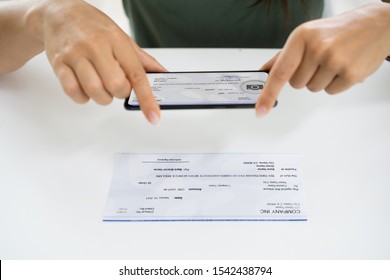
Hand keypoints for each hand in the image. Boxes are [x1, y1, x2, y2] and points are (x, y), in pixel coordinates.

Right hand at [27, 0, 165, 123]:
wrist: (58, 13)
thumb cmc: (94, 27)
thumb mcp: (122, 38)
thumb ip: (143, 60)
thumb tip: (163, 75)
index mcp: (116, 40)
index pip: (136, 74)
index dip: (147, 98)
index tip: (153, 116)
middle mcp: (96, 46)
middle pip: (115, 85)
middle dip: (120, 93)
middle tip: (117, 85)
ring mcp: (75, 55)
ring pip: (94, 91)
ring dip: (103, 98)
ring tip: (102, 87)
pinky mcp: (59, 64)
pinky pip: (73, 91)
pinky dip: (83, 97)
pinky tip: (85, 88)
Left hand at [256, 3, 389, 116]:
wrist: (374, 25)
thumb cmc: (337, 31)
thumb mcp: (306, 36)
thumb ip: (283, 57)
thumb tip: (264, 72)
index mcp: (301, 38)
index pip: (279, 72)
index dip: (268, 94)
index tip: (260, 110)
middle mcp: (317, 48)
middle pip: (296, 84)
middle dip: (305, 76)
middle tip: (319, 60)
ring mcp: (335, 61)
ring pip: (312, 89)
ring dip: (320, 80)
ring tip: (333, 61)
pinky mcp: (351, 74)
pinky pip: (330, 92)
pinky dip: (335, 83)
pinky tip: (343, 66)